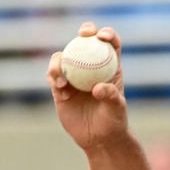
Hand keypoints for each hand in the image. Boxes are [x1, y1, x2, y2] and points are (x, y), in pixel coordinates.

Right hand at [49, 22, 128, 153]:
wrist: (99, 139)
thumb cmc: (113, 122)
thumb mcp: (117, 110)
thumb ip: (111, 96)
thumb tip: (97, 88)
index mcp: (109, 67)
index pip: (110, 45)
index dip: (107, 34)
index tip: (103, 36)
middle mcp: (91, 67)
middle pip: (86, 41)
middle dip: (85, 31)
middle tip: (83, 35)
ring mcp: (74, 75)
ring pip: (64, 56)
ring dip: (60, 60)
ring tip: (62, 79)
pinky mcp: (60, 87)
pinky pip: (53, 75)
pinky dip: (54, 77)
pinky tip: (60, 88)